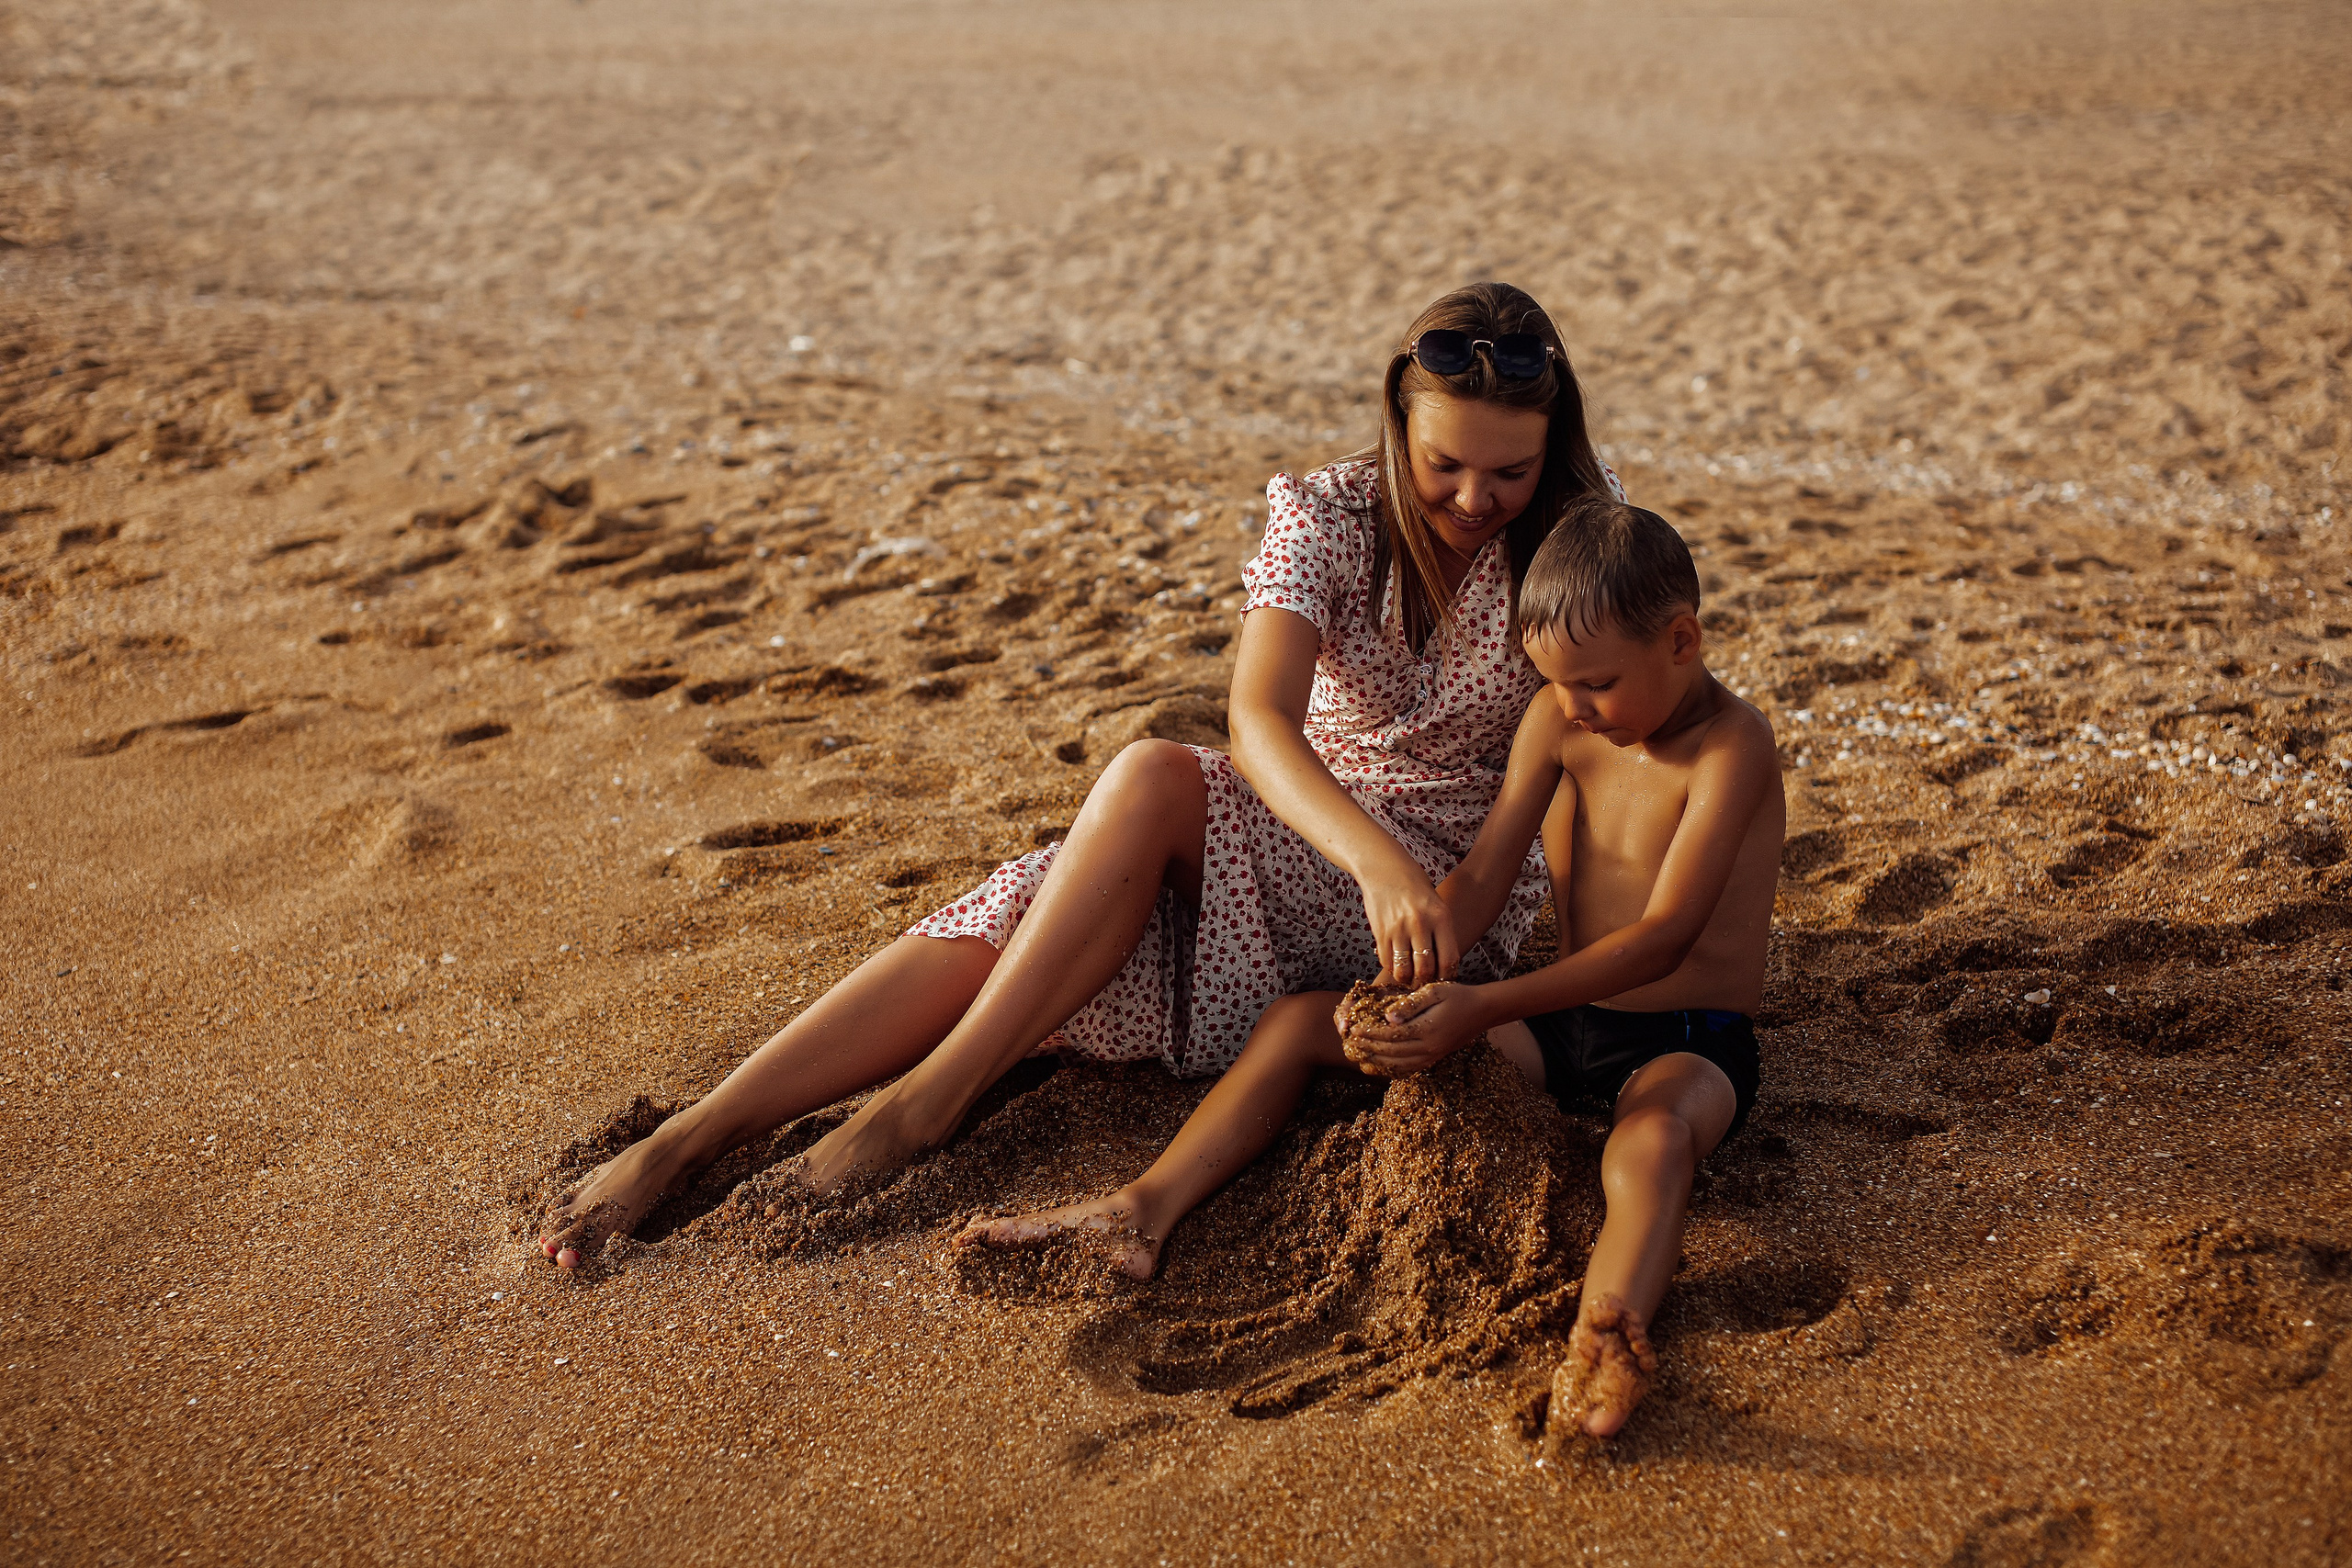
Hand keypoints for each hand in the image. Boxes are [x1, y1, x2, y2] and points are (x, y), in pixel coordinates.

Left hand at [1342, 981, 1490, 1077]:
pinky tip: (1383, 1066)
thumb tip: (1388, 1017)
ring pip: (1400, 1065)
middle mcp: (1429, 1047)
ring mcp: (1433, 1056)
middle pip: (1392, 1053)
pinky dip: (1394, 1069)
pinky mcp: (1435, 1058)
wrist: (1482, 1011)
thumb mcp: (1434, 991)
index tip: (1355, 1029)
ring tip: (1362, 1056)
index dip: (1371, 1033)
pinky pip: (1411, 1069)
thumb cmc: (1457, 995)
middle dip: (1370, 1048)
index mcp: (1427, 1029)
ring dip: (1379, 1062)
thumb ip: (1410, 1004)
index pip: (1391, 1035)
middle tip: (1352, 1044)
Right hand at [1358, 861, 1460, 987]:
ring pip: (1404, 970)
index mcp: (1440, 917)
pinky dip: (1392, 968)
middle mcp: (1420, 924)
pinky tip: (1396, 964)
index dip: (1447, 976)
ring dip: (1407, 979)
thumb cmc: (1415, 888)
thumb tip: (1444, 966)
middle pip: (1426, 969)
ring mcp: (1398, 929)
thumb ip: (1441, 933)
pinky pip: (1387, 961)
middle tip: (1425, 982)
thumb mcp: (1437, 905)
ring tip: (1409, 978)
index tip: (1444, 979)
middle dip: (1426, 981)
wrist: (1384, 868)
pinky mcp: (1380, 932)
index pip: (1449, 959)